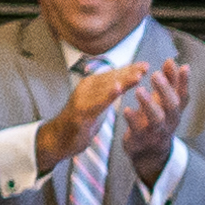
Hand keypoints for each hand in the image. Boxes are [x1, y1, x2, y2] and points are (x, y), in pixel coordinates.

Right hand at [35, 62, 149, 173]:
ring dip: (123, 81)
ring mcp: (82, 100)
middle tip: (145, 67)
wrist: (59, 139)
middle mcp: (86, 88)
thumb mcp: (98, 103)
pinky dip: (108, 96)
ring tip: (137, 76)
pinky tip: (118, 89)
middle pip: (111, 78)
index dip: (129, 69)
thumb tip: (123, 81)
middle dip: (129, 72)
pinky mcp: (81, 114)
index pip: (113, 74)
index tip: (146, 66)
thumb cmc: (82, 120)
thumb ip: (108, 92)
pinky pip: (97, 104)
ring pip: (106, 88)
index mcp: (91, 84)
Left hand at [120, 58, 191, 186]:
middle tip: (155, 75)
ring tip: (139, 90)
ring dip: (148, 104)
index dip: (184, 82)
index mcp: (175, 111)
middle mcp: (169, 122)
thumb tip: (173, 61)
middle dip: (165, 90)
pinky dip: (132, 119)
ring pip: (156, 119)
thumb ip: (168, 82)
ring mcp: (155, 131)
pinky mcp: (140, 139)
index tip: (183, 66)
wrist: (149, 153)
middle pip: (172, 106)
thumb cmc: (157, 121)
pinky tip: (126, 109)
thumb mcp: (164, 102)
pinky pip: (137, 130)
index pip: (183, 95)